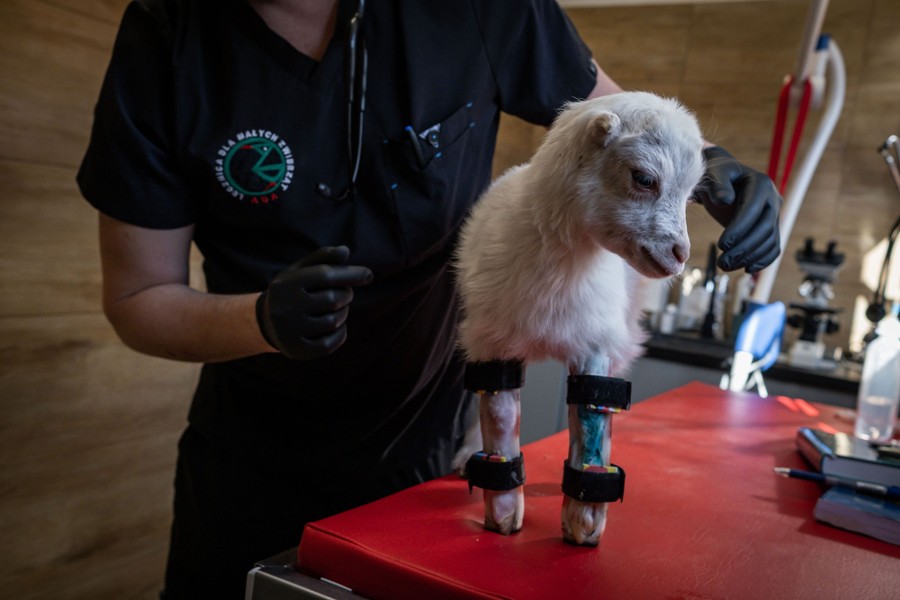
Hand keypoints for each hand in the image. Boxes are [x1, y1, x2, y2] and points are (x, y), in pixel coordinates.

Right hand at [256, 246, 372, 359]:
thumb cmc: (293, 290)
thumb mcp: (301, 269)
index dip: (351, 274)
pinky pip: (330, 343)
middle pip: (333, 299)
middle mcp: (285, 307)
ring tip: (337, 309)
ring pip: (333, 321)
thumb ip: (323, 257)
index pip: (326, 275)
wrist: (267, 322)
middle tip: (344, 293)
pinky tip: (337, 326)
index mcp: (286, 283)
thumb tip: (345, 251)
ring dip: (343, 314)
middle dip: (346, 294)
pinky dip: (340, 334)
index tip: (368, 274)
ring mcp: (289, 331)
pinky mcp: (297, 350)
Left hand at [695, 146, 781, 272]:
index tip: (721, 244)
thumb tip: (725, 200)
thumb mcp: (714, 174)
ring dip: (749, 257)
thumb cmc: (716, 175)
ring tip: (725, 266)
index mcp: (761, 184)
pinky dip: (762, 260)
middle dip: (743, 248)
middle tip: (722, 262)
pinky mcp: (770, 227)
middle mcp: (773, 199)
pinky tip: (746, 269)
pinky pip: (772, 247)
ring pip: (769, 241)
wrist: (722, 180)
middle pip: (764, 229)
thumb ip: (718, 185)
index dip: (739, 229)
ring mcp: (774, 215)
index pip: (754, 210)